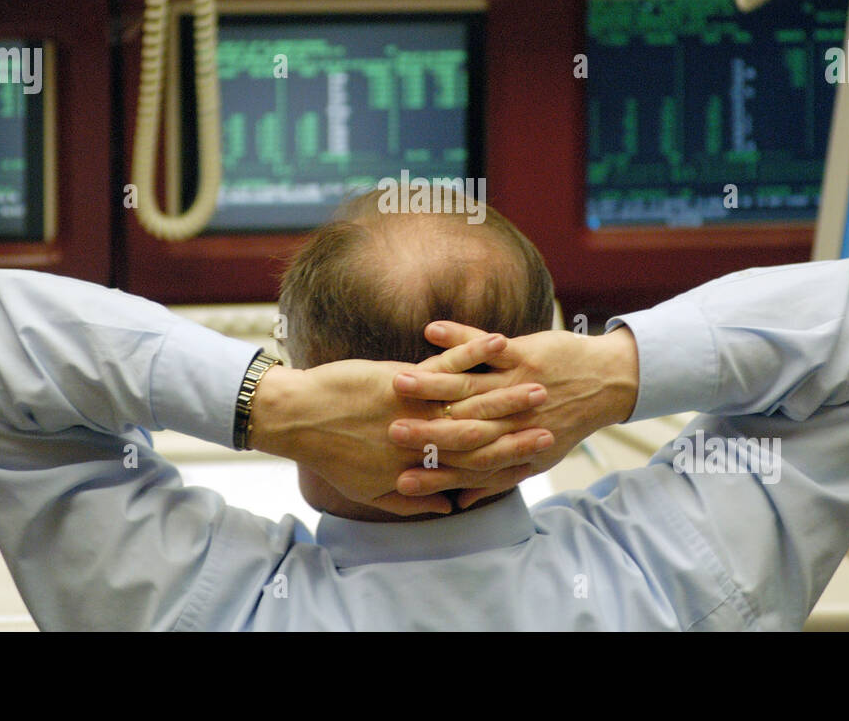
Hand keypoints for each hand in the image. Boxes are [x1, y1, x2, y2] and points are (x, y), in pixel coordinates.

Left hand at [248, 333, 554, 515]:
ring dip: (508, 388)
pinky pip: (448, 363)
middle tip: (551, 415)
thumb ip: (410, 502)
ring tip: (538, 380)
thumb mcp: (370, 490)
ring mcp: (418, 406)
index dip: (512, 460)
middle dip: (521, 423)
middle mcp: (425, 438)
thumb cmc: (331, 454)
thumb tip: (445, 508)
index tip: (540, 451)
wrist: (297, 418)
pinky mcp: (405, 377)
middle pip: (485, 432)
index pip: (478, 466)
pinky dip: (475, 350)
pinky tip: (500, 340)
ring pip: (473, 397)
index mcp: (422, 466)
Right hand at [387, 321, 639, 507]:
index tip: (399, 480)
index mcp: (510, 445)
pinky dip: (460, 338)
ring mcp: (515, 383)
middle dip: (422, 430)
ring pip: (468, 386)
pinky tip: (432, 330)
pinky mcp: (523, 354)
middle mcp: (510, 418)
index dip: (432, 474)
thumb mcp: (537, 460)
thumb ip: (495, 479)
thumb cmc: (567, 422)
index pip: (464, 464)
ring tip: (399, 381)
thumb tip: (460, 503)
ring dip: (432, 383)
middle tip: (388, 431)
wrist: (608, 384)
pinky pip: (485, 346)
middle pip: (458, 427)